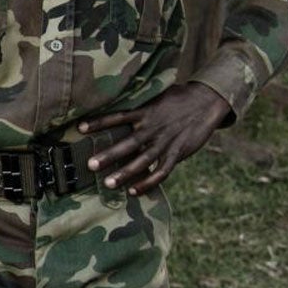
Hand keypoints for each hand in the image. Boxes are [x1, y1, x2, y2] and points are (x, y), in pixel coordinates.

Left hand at [79, 82, 230, 194]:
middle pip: (128, 143)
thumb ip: (137, 105)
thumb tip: (114, 103)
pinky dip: (148, 183)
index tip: (80, 127)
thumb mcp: (156, 96)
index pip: (118, 117)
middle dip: (109, 155)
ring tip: (108, 183)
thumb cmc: (177, 98)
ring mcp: (166, 142)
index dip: (99, 122)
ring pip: (143, 161)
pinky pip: (161, 171)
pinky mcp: (178, 153)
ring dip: (125, 173)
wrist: (208, 101)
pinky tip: (133, 192)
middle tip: (90, 164)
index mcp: (146, 112)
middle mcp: (153, 128)